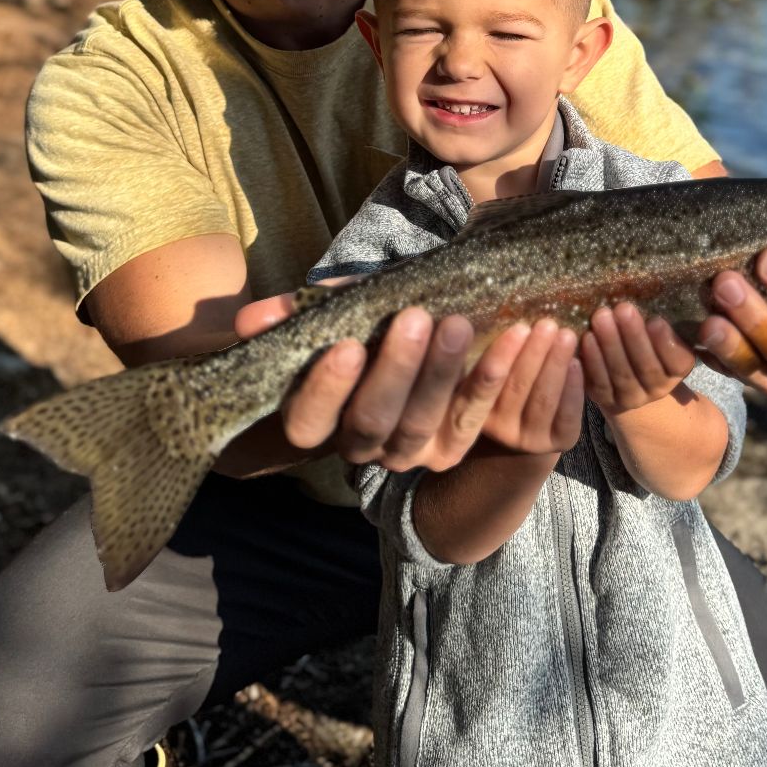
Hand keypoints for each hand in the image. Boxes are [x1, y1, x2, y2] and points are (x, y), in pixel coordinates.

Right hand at [231, 295, 536, 473]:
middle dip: (396, 370)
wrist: (418, 352)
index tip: (345, 346)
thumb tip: (252, 318)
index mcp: (319, 419)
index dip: (324, 390)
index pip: (308, 421)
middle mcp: (361, 446)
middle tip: (416, 318)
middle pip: (373, 421)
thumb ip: (299, 315)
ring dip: (444, 374)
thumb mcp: (335, 315)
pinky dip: (494, 378)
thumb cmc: (364, 328)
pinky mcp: (452, 447)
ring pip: (423, 424)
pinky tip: (515, 336)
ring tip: (459, 324)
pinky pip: (474, 420)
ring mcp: (409, 451)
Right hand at [476, 320, 583, 455]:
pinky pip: (566, 415)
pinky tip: (577, 363)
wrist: (528, 424)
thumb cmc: (505, 381)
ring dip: (556, 365)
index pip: (481, 384)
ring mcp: (527, 440)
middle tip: (547, 324)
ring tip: (566, 335)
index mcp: (470, 409)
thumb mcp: (487, 370)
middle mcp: (496, 430)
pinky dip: (573, 388)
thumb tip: (486, 317)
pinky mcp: (556, 443)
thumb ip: (484, 353)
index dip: (500, 356)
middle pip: (516, 388)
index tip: (517, 328)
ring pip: (543, 400)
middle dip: (534, 353)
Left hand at [580, 303, 696, 417]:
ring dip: (610, 344)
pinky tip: (587, 338)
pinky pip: (599, 382)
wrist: (630, 377)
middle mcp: (659, 388)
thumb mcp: (661, 332)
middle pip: (647, 367)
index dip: (666, 343)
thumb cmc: (648, 341)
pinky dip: (593, 360)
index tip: (655, 320)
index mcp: (678, 370)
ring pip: (622, 374)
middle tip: (622, 309)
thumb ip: (659, 320)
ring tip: (601, 317)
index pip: (678, 361)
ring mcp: (632, 397)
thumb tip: (647, 287)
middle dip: (633, 336)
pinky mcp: (607, 400)